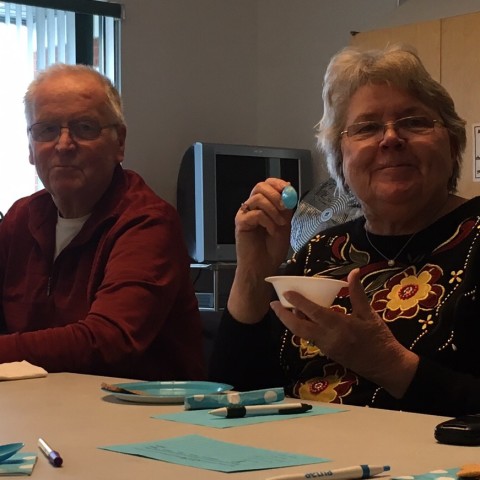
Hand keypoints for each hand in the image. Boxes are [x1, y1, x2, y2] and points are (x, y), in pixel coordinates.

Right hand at [235, 177, 292, 276]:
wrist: (263, 267)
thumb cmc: (272, 249)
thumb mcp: (285, 224)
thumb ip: (285, 208)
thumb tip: (289, 190)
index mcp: (262, 206)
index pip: (266, 185)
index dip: (277, 183)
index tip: (288, 189)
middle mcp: (251, 207)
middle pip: (260, 186)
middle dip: (275, 194)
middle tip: (285, 207)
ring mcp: (244, 215)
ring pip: (258, 198)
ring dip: (274, 210)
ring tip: (280, 224)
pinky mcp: (241, 223)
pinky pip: (256, 214)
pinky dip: (268, 221)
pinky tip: (272, 231)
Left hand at [270, 268, 418, 397]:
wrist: (386, 366)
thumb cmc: (379, 338)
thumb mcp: (369, 314)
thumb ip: (358, 293)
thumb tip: (354, 272)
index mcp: (338, 325)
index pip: (312, 312)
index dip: (297, 302)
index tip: (285, 293)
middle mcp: (327, 338)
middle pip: (297, 327)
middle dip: (283, 316)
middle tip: (273, 304)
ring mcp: (326, 347)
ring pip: (302, 334)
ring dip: (292, 322)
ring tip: (287, 308)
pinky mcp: (328, 353)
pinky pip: (310, 338)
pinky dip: (303, 327)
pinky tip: (304, 318)